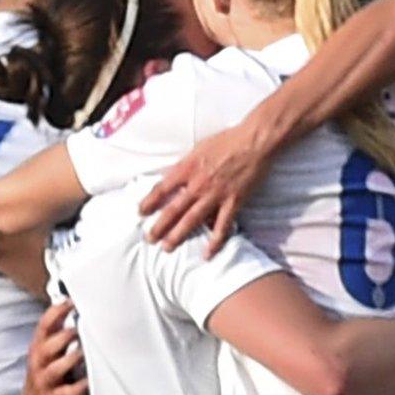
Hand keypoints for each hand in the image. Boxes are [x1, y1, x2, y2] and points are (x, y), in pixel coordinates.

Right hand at [22, 301, 86, 394]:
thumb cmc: (48, 372)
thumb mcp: (49, 351)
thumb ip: (58, 332)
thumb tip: (72, 304)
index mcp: (38, 347)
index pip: (44, 326)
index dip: (56, 312)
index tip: (72, 301)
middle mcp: (38, 363)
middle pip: (47, 347)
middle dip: (64, 337)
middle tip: (80, 329)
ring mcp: (44, 382)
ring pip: (55, 369)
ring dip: (70, 359)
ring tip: (83, 353)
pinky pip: (65, 393)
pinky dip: (77, 387)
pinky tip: (88, 381)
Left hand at [138, 124, 277, 255]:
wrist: (254, 141)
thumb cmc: (226, 140)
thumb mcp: (198, 148)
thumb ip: (185, 165)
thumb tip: (172, 177)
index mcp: (187, 168)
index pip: (162, 188)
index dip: (149, 202)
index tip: (140, 213)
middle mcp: (198, 184)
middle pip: (174, 209)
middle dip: (159, 226)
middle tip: (149, 239)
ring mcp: (216, 195)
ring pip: (192, 220)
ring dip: (178, 236)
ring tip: (167, 248)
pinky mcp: (233, 202)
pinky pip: (222, 226)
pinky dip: (215, 241)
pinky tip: (207, 254)